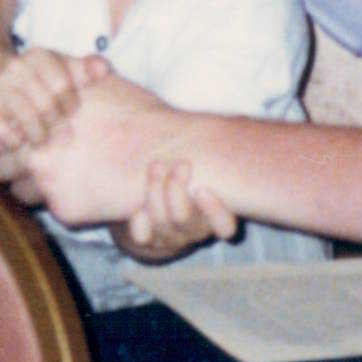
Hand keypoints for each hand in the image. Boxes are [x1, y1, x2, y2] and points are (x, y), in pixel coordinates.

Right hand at [0, 44, 81, 154]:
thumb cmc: (33, 78)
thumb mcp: (58, 68)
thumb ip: (83, 70)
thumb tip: (105, 68)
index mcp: (39, 56)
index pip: (63, 85)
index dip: (70, 105)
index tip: (69, 112)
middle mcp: (17, 66)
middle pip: (47, 105)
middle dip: (56, 125)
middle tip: (60, 134)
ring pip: (28, 120)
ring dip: (38, 136)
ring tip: (41, 140)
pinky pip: (5, 131)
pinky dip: (14, 141)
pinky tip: (19, 139)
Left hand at [0, 58, 177, 228]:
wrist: (169, 152)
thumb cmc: (135, 113)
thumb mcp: (93, 83)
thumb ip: (57, 78)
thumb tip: (22, 67)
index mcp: (38, 120)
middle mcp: (36, 153)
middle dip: (2, 164)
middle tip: (20, 159)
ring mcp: (49, 184)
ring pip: (20, 191)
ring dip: (33, 184)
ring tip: (60, 173)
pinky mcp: (66, 210)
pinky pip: (50, 206)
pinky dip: (64, 198)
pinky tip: (86, 186)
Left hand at [115, 157, 241, 262]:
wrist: (152, 197)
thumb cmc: (183, 171)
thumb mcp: (200, 162)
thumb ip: (211, 148)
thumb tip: (219, 121)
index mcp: (212, 216)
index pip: (225, 228)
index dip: (216, 214)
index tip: (202, 189)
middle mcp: (193, 231)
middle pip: (186, 222)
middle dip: (177, 191)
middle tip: (176, 164)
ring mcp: (169, 238)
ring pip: (164, 225)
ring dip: (156, 194)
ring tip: (156, 167)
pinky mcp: (147, 240)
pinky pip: (142, 237)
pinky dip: (139, 221)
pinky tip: (136, 205)